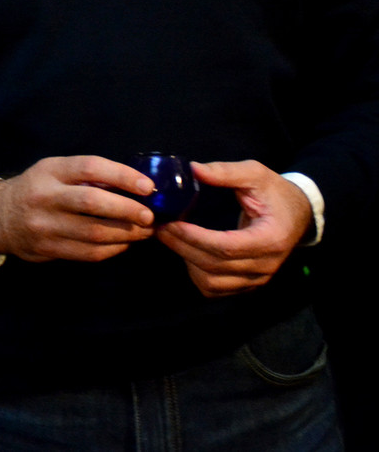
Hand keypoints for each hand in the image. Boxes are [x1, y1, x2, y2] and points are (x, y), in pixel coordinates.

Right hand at [0, 156, 155, 261]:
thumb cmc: (37, 189)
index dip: (122, 176)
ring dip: (126, 233)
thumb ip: (86, 176)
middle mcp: (45, 197)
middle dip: (128, 209)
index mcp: (50, 171)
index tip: (147, 186)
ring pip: (94, 232)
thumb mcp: (54, 172)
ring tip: (144, 231)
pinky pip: (89, 252)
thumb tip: (134, 185)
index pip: (89, 168)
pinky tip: (124, 243)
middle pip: (92, 202)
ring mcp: (45, 225)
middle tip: (150, 215)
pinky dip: (113, 249)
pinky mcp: (48, 249)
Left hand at [156, 160, 311, 297]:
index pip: (227, 247)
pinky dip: (196, 274)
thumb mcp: (255, 174)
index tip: (170, 223)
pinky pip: (216, 289)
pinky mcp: (249, 284)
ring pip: (212, 282)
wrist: (299, 214)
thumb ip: (225, 172)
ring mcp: (258, 278)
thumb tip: (192, 169)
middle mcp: (266, 265)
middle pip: (215, 266)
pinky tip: (187, 252)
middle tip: (159, 226)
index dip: (194, 238)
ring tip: (170, 238)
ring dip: (187, 261)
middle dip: (182, 247)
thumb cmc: (275, 193)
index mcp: (271, 239)